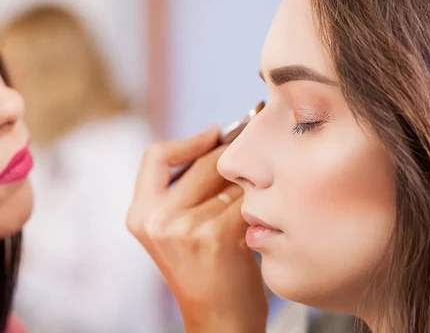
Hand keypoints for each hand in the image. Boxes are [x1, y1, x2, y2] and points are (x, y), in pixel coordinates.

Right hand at [127, 127, 267, 332]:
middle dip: (235, 153)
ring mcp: (186, 229)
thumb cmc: (205, 271)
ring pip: (231, 179)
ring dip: (253, 178)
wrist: (219, 321)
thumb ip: (185, 191)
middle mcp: (158, 220)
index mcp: (141, 215)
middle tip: (257, 147)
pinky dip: (263, 197)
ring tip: (267, 184)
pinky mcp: (217, 237)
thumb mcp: (175, 231)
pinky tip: (270, 207)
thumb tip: (222, 136)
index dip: (190, 140)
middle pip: (203, 162)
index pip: (156, 156)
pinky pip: (248, 199)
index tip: (217, 132)